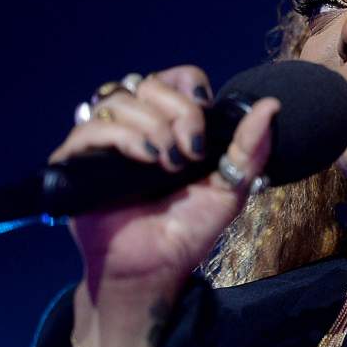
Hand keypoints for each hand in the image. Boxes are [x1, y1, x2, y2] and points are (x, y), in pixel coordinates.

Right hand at [49, 64, 280, 298]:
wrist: (154, 268)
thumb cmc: (188, 229)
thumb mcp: (230, 187)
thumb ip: (250, 148)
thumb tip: (270, 106)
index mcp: (170, 125)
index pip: (175, 77)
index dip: (188, 86)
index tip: (204, 110)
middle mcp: (136, 126)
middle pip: (150, 84)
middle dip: (178, 113)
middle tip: (191, 152)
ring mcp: (104, 141)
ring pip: (121, 100)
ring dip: (152, 126)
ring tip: (167, 162)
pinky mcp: (77, 160)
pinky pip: (91, 127)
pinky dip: (121, 135)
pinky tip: (144, 157)